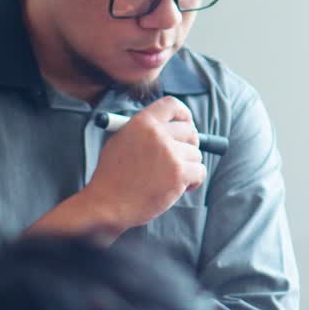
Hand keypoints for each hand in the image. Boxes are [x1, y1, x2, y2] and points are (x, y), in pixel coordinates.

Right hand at [83, 96, 205, 231]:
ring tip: (170, 178)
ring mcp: (170, 154)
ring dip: (188, 167)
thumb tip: (172, 127)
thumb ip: (145, 130)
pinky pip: (200, 171)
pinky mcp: (179, 174)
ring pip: (196, 154)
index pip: (172, 105)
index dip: (184, 115)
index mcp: (141, 122)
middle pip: (190, 131)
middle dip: (189, 145)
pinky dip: (193, 181)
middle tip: (181, 158)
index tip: (186, 124)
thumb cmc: (113, 176)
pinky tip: (178, 187)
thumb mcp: (121, 141)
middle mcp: (157, 134)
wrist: (108, 204)